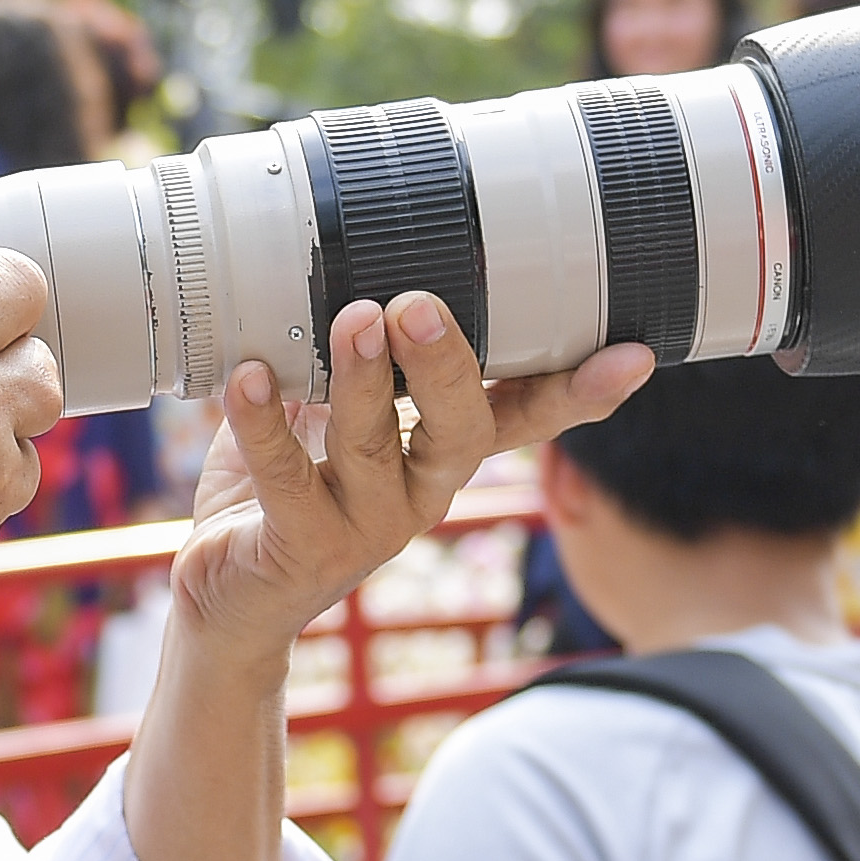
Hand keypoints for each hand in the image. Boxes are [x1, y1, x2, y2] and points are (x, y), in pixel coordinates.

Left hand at [170, 300, 650, 669]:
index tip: (632, 353)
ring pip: (371, 447)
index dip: (577, 390)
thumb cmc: (284, 487)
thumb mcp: (330, 413)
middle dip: (446, 366)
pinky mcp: (301, 548)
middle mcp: (419, 493)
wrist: (228, 600)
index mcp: (440, 454)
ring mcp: (364, 528)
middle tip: (419, 306)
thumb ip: (355, 357)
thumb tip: (361, 259)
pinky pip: (284, 479)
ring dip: (361, 379)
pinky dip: (262, 423)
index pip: (524, 417)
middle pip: (459, 432)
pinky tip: (248, 376)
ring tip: (350, 317)